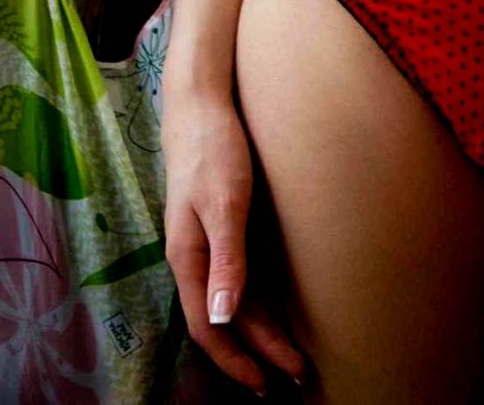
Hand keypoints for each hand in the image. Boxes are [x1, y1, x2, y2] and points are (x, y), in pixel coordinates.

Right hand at [162, 88, 307, 394]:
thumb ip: (226, 260)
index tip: (263, 383)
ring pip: (233, 301)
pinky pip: (239, 279)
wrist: (201, 105)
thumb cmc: (213, 150)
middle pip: (225, 320)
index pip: (208, 328)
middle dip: (257, 352)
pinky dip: (256, 302)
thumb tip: (223, 319)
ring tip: (291, 355)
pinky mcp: (222, 227)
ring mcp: (207, 245)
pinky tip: (274, 311)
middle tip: (295, 376)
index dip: (234, 360)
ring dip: (260, 331)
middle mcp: (195, 259)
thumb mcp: (225, 204)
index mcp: (188, 259)